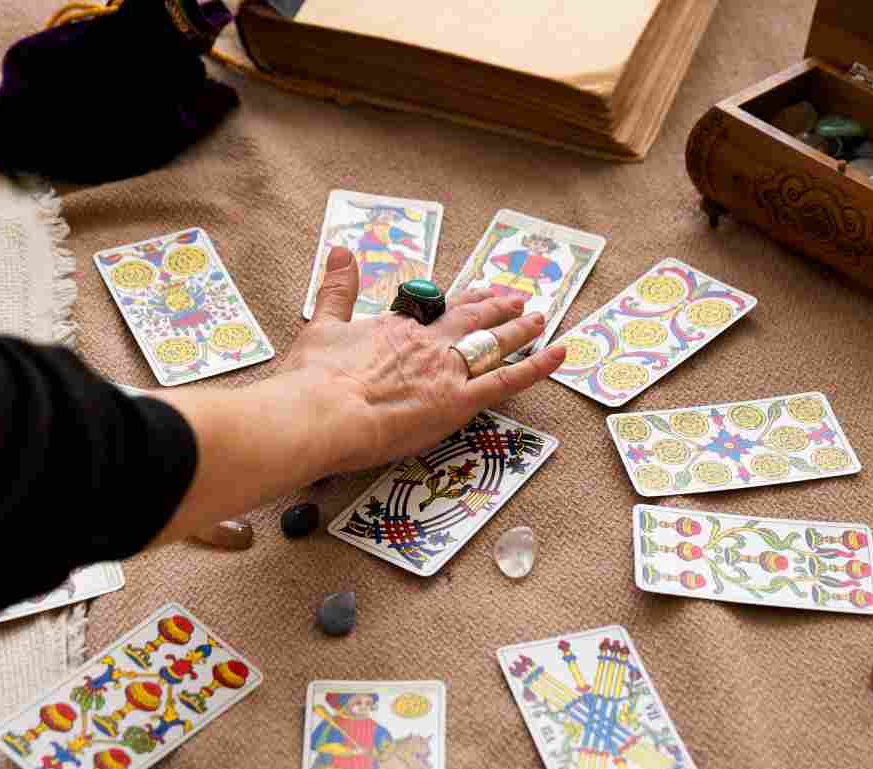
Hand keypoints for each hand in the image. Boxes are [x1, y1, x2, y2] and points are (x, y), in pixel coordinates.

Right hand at [283, 245, 566, 473]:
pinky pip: (508, 380)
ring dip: (520, 328)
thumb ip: (336, 289)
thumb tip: (339, 251)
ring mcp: (447, 371)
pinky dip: (537, 366)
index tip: (474, 293)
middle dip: (496, 306)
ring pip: (494, 343)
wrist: (321, 412)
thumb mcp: (322, 325)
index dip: (460, 301)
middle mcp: (428, 343)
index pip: (436, 310)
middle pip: (471, 318)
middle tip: (518, 297)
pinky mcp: (459, 401)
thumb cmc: (314, 379)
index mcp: (396, 327)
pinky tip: (558, 353)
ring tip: (539, 318)